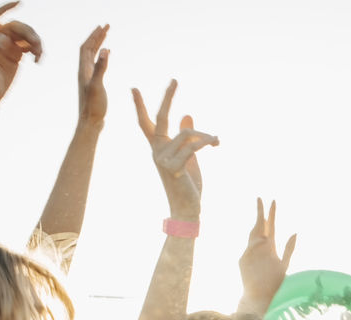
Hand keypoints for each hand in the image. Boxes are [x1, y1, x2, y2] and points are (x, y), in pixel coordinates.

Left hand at [0, 2, 42, 111]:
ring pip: (24, 36)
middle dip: (28, 33)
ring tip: (39, 55)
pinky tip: (38, 60)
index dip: (6, 8)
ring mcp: (6, 47)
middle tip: (36, 46)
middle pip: (15, 27)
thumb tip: (3, 37)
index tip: (20, 2)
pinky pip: (28, 47)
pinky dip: (36, 50)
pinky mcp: (15, 55)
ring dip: (34, 42)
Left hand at [78, 25, 108, 128]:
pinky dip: (101, 56)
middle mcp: (84, 71)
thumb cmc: (93, 106)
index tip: (103, 26)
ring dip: (98, 44)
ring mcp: (88, 77)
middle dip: (96, 36)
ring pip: (92, 55)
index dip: (94, 35)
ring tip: (105, 36)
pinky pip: (96, 64)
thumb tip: (104, 50)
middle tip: (106, 26)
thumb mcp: (97, 85)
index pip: (87, 47)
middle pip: (88, 48)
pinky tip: (107, 55)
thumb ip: (100, 67)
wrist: (90, 122)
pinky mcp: (93, 83)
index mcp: (84, 69)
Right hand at [131, 80, 218, 219]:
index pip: (146, 123)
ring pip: (187, 134)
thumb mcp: (188, 157)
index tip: (134, 89)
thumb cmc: (187, 185)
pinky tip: (216, 143)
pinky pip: (193, 146)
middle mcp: (157, 151)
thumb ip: (187, 138)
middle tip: (174, 80)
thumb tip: (187, 115)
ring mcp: (163, 159)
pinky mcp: (174, 167)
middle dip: (167, 98)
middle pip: (159, 118)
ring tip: (216, 141)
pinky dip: (207, 142)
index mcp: (158, 148)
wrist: (187, 208)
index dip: (140, 106)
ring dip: (205, 135)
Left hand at [239, 198, 296, 308]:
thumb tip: (295, 233)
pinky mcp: (242, 259)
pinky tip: (260, 259)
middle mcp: (256, 246)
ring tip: (262, 223)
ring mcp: (247, 252)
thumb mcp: (285, 265)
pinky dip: (255, 249)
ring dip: (258, 230)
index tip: (271, 199)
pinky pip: (249, 250)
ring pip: (252, 237)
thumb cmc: (275, 283)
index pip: (269, 224)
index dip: (270, 212)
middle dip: (260, 212)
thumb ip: (289, 248)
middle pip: (257, 225)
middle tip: (260, 199)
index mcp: (269, 246)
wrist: (257, 297)